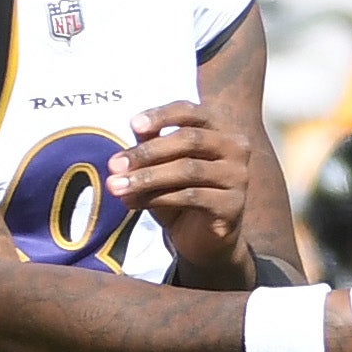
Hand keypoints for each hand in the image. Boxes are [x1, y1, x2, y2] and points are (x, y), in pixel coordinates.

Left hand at [109, 101, 256, 282]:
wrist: (201, 239)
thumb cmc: (180, 193)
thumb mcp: (160, 165)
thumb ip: (150, 144)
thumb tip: (135, 128)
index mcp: (218, 130)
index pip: (191, 112)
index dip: (162, 115)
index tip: (133, 125)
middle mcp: (235, 148)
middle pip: (190, 139)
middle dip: (147, 152)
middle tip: (113, 165)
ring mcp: (238, 177)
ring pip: (189, 170)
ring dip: (147, 177)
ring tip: (116, 187)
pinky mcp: (233, 206)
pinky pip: (192, 197)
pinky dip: (159, 198)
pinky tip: (135, 203)